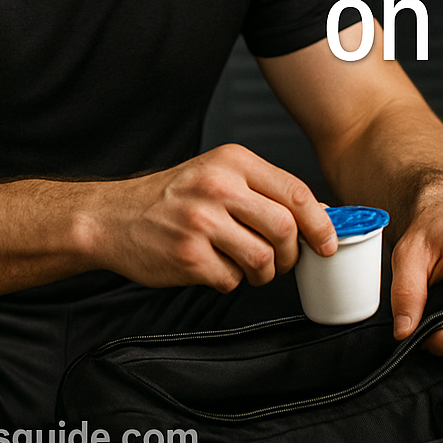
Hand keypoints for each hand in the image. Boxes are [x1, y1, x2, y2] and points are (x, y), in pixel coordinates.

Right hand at [98, 144, 336, 292]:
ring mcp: (201, 222)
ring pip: (263, 259)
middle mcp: (217, 187)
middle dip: (292, 254)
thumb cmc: (172, 197)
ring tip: (249, 267)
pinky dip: (231, 281)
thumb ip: (265, 191)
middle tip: (283, 261)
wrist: (114, 216)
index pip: (294, 192)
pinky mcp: (187, 256)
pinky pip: (232, 280)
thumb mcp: (219, 175)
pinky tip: (215, 267)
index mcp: (232, 162)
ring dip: (264, 273)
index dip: (320, 223)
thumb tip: (320, 215)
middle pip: (284, 228)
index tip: (328, 243)